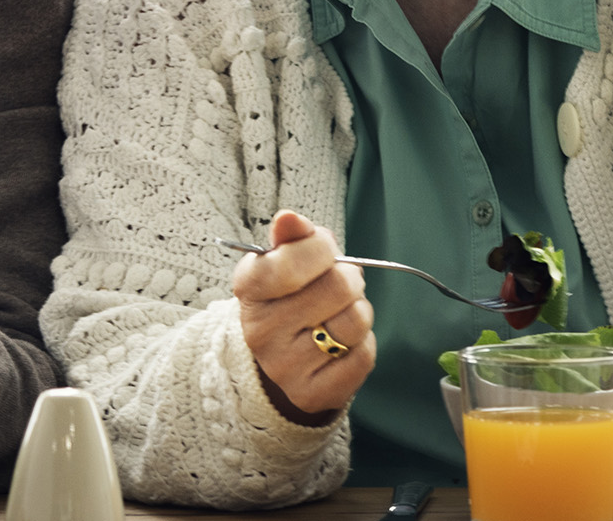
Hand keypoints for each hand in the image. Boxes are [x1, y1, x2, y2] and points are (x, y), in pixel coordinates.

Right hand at [232, 210, 375, 424]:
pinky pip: (363, 357)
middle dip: (350, 279)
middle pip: (339, 287)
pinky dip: (363, 344)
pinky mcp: (310, 394)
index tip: (322, 252)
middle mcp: (260, 331)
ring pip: (355, 323)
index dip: (322, 248)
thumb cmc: (289, 296)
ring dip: (359, 312)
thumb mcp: (283, 260)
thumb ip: (292, 236)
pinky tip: (342, 344)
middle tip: (339, 286)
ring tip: (340, 314)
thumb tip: (289, 219)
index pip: (296, 257)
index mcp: (249, 289)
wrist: (281, 356)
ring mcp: (284, 367)